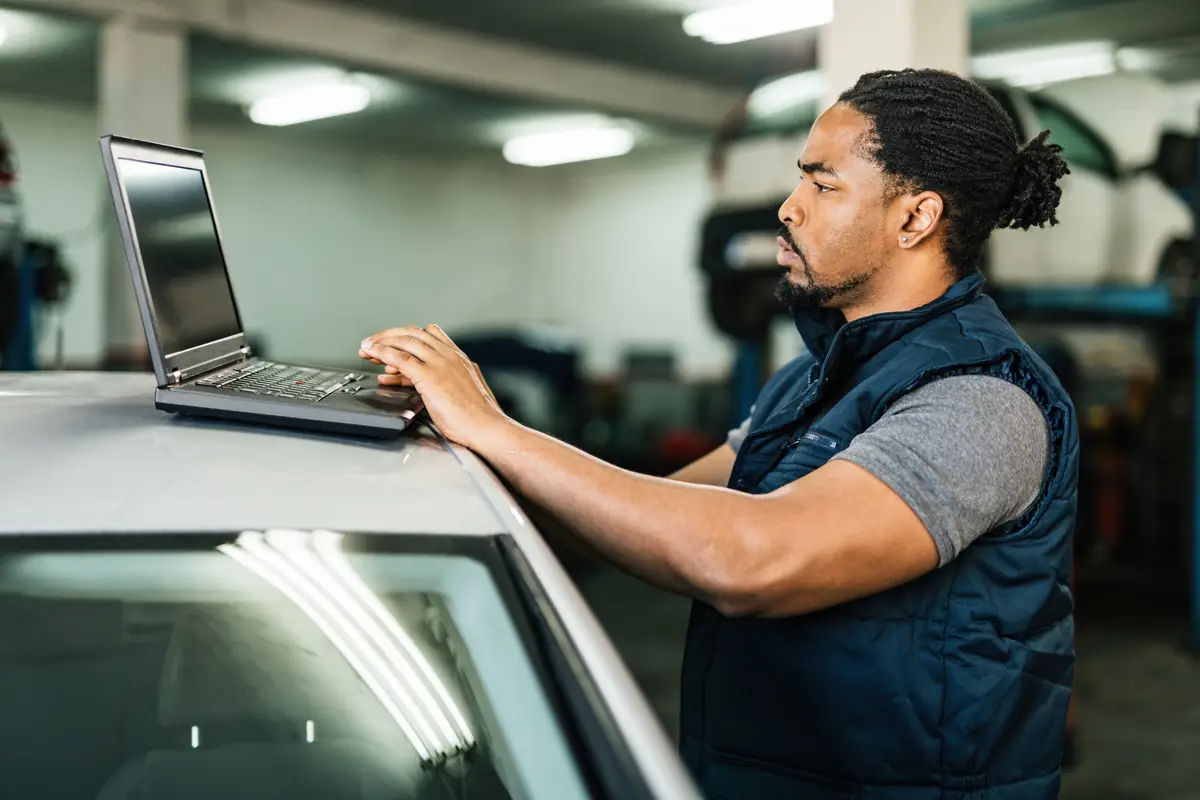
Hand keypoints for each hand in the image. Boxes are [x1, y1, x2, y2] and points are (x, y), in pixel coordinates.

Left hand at [358, 325, 507, 447]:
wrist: (486, 427)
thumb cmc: (478, 418)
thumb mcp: (464, 391)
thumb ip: (447, 382)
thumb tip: (429, 385)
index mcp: (459, 358)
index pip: (429, 335)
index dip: (407, 336)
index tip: (393, 344)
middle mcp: (449, 356)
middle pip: (414, 333)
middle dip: (389, 336)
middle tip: (372, 343)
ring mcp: (440, 364)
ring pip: (405, 341)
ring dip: (382, 342)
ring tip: (366, 349)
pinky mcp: (430, 376)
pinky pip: (400, 357)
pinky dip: (383, 353)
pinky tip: (373, 355)